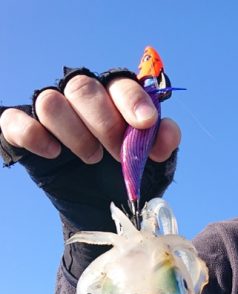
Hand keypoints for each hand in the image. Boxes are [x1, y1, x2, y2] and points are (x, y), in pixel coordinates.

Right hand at [0, 73, 180, 163]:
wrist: (100, 210)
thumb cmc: (124, 177)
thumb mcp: (152, 166)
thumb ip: (162, 144)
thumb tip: (165, 134)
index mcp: (112, 98)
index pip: (119, 83)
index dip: (132, 101)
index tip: (146, 123)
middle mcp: (79, 98)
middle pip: (83, 88)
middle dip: (104, 123)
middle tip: (116, 153)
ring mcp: (52, 114)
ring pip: (50, 102)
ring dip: (74, 133)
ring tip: (92, 157)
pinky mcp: (24, 133)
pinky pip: (15, 121)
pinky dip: (33, 134)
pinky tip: (53, 153)